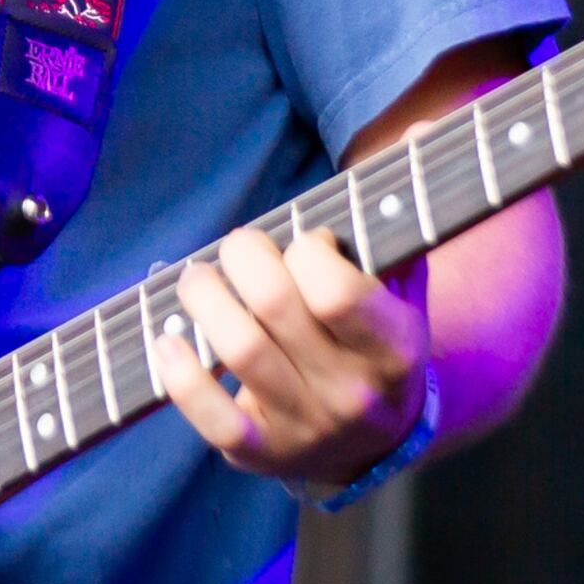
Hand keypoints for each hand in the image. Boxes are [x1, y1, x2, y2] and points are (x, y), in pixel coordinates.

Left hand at [151, 226, 429, 489]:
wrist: (377, 444)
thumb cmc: (377, 344)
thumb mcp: (405, 292)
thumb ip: (399, 221)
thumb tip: (415, 130)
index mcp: (394, 347)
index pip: (337, 290)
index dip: (307, 251)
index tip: (302, 243)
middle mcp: (352, 392)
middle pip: (275, 307)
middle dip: (244, 257)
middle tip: (239, 248)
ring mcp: (305, 427)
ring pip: (239, 349)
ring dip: (204, 297)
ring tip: (199, 279)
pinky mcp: (261, 453)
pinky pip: (212, 415)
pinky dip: (180, 374)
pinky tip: (168, 340)